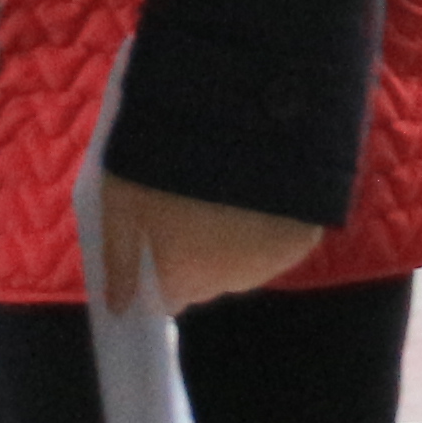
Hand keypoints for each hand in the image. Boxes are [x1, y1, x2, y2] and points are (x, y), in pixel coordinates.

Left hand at [94, 177, 326, 310]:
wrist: (241, 114)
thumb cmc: (165, 157)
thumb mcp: (121, 198)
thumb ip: (119, 257)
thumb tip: (118, 309)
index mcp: (181, 277)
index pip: (167, 298)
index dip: (162, 269)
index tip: (162, 236)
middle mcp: (228, 282)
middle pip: (206, 281)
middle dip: (197, 253)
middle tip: (194, 202)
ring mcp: (270, 260)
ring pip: (244, 262)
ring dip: (235, 239)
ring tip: (229, 190)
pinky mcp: (303, 238)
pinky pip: (279, 241)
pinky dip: (270, 223)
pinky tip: (262, 189)